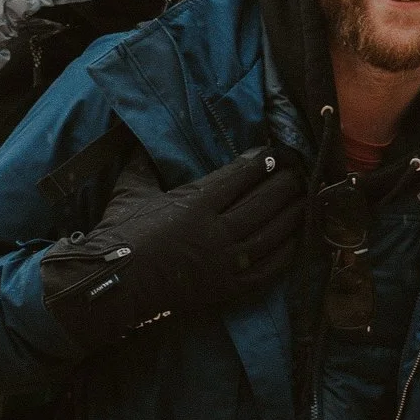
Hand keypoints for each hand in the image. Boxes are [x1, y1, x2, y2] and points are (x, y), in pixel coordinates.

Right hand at [39, 145, 304, 354]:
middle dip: (285, 183)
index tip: (273, 153)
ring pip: (272, 233)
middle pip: (264, 202)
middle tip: (299, 171)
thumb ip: (143, 160)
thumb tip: (139, 133)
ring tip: (306, 197)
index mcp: (194, 204)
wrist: (113, 285)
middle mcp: (216, 232)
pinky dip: (288, 251)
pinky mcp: (229, 287)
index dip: (260, 162)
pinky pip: (269, 268)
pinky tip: (299, 237)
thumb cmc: (120, 234)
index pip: (240, 176)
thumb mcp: (129, 189)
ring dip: (293, 213)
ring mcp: (225, 262)